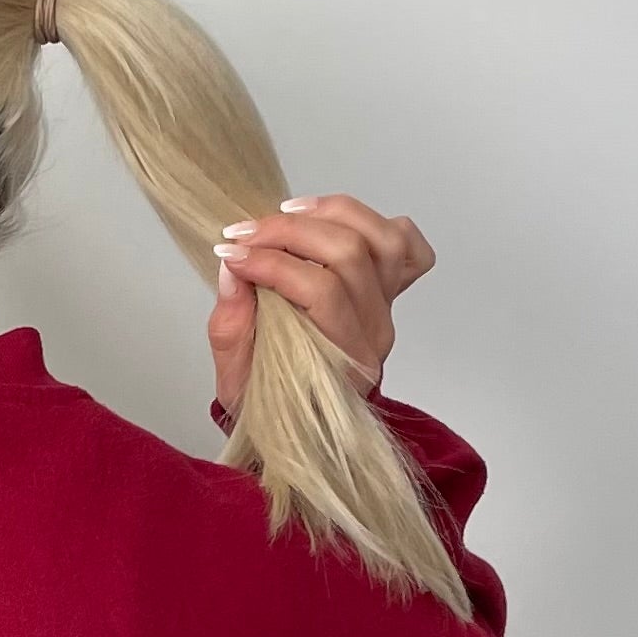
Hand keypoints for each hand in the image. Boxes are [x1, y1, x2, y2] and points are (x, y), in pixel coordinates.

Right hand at [206, 193, 435, 416]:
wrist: (301, 423)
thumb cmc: (270, 401)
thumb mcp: (237, 379)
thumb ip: (232, 327)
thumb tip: (232, 268)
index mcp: (343, 361)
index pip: (319, 291)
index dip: (271, 263)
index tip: (231, 255)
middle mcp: (374, 332)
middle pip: (349, 254)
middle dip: (290, 231)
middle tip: (247, 234)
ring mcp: (387, 308)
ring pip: (383, 238)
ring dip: (331, 214)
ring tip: (287, 214)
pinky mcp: (389, 291)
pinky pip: (406, 245)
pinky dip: (375, 222)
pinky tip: (333, 222)